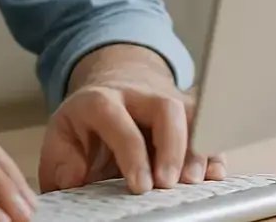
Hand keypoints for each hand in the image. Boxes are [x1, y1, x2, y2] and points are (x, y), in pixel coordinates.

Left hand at [38, 48, 227, 194]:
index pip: (118, 121)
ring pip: (193, 114)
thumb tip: (73, 180)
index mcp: (100, 101)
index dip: (132, 154)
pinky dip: (214, 151)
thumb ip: (61, 163)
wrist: (111, 89)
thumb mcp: (61, 138)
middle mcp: (138, 96)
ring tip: (195, 181)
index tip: (140, 186)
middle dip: (172, 147)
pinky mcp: (187, 113)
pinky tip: (213, 174)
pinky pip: (209, 126)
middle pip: (165, 108)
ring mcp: (167, 101)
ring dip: (198, 149)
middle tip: (169, 183)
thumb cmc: (86, 124)